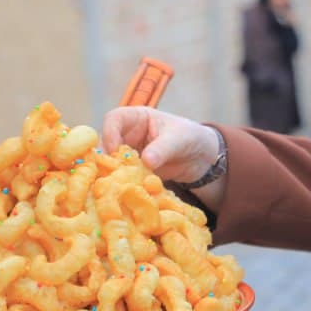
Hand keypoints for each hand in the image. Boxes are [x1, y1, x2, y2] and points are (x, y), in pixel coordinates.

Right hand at [102, 106, 219, 182]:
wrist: (203, 158)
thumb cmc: (191, 138)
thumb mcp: (180, 140)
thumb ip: (163, 148)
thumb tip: (146, 160)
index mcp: (138, 118)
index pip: (114, 119)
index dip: (109, 133)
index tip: (114, 152)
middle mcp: (129, 135)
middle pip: (106, 143)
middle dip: (106, 158)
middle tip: (112, 174)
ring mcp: (130, 154)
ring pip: (111, 162)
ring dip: (113, 174)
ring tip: (118, 185)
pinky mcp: (134, 172)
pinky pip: (123, 177)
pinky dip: (123, 184)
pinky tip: (127, 192)